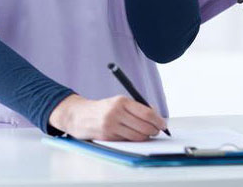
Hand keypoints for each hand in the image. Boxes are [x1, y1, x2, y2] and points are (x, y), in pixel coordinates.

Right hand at [48, 94, 166, 140]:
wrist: (80, 115)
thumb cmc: (104, 108)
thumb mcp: (119, 101)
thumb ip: (137, 107)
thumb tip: (156, 116)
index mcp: (121, 101)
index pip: (147, 114)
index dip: (159, 121)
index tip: (163, 124)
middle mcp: (116, 113)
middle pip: (145, 127)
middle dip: (154, 131)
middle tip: (157, 131)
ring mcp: (111, 126)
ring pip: (138, 137)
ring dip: (145, 137)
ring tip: (146, 133)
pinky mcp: (108, 137)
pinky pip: (128, 141)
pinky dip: (134, 140)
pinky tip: (133, 135)